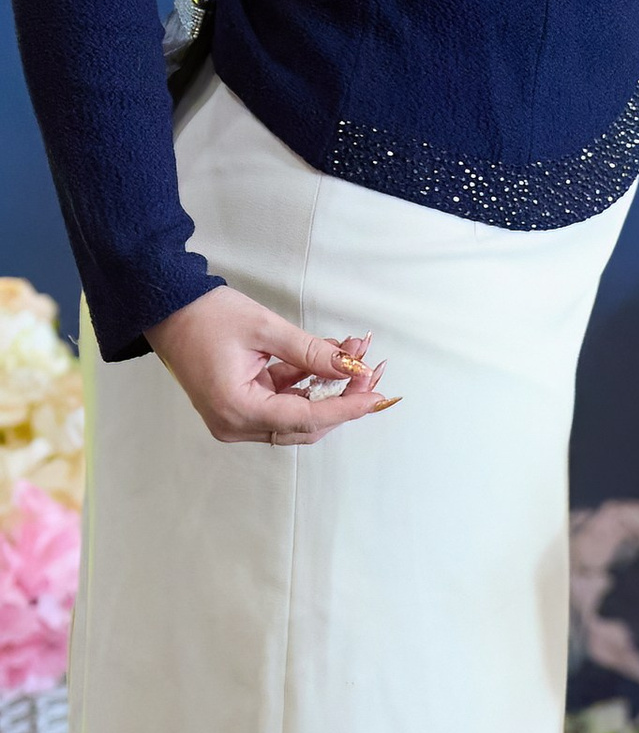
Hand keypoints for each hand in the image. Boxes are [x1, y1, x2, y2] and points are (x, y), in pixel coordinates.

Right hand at [145, 284, 393, 445]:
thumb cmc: (205, 316)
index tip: (379, 396)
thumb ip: (311, 352)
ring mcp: (237, 417)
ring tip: (355, 354)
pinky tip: (331, 357)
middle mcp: (235, 423)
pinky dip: (310, 382)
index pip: (305, 419)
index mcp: (236, 409)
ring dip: (330, 388)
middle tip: (371, 367)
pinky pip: (285, 401)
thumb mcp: (265, 329)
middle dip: (344, 398)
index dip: (347, 408)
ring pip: (300, 414)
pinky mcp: (241, 405)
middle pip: (306, 424)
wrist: (167, 308)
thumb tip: (353, 367)